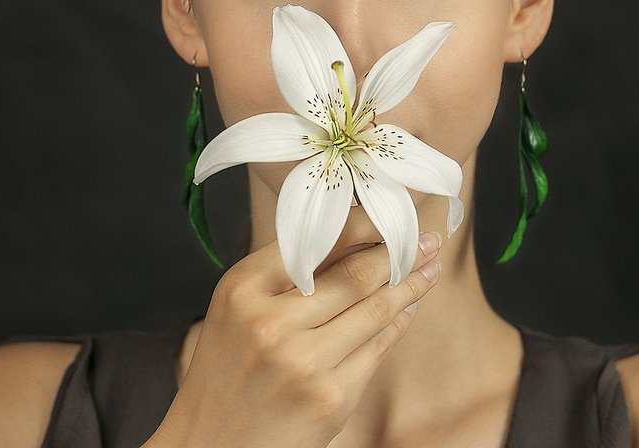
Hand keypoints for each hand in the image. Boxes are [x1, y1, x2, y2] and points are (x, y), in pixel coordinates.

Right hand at [146, 210, 442, 447]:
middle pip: (354, 273)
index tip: (391, 215)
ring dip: (410, 284)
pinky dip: (398, 323)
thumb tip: (354, 235)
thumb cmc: (227, 372)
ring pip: (374, 308)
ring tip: (430, 268)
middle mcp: (270, 322)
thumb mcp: (237, 310)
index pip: (317, 242)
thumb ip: (285, 274)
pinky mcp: (331, 397)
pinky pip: (377, 348)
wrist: (209, 445)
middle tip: (428, 238)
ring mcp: (303, 362)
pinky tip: (409, 308)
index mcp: (243, 289)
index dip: (364, 224)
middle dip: (399, 252)